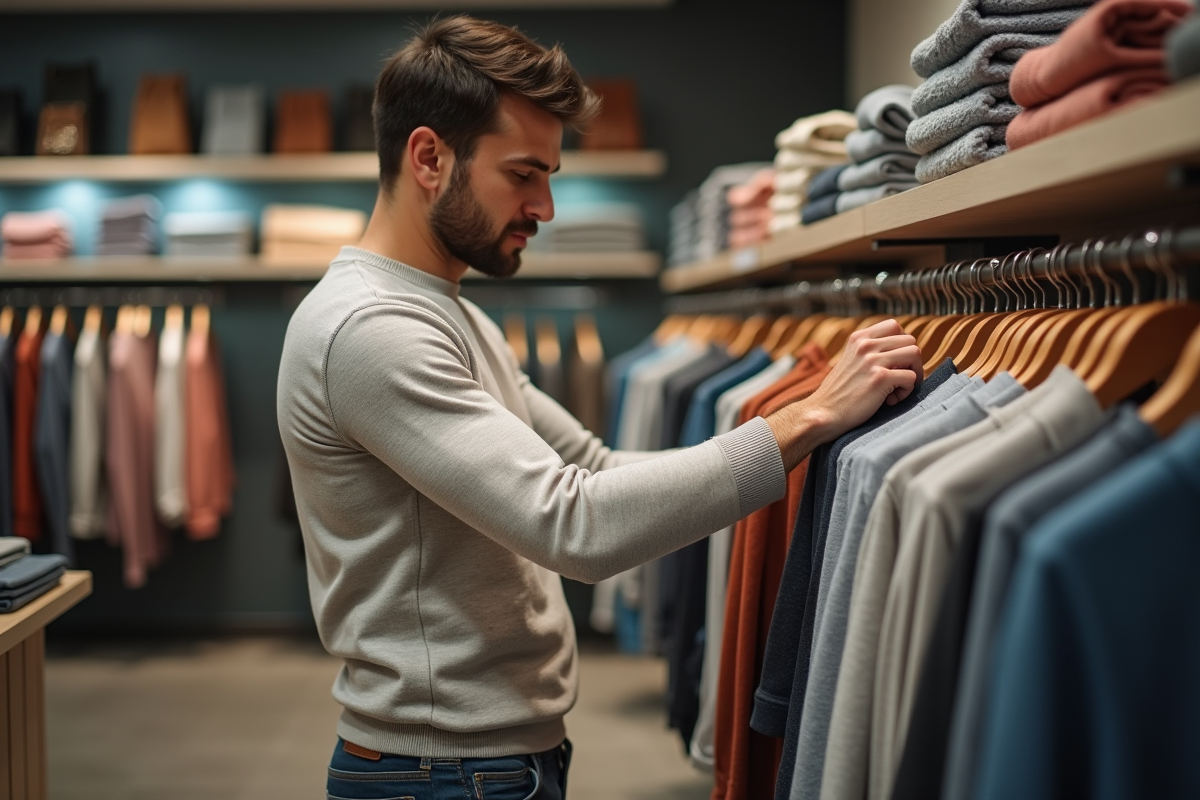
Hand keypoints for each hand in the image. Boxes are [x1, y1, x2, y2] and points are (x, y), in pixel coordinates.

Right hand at [765, 320, 922, 469]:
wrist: (823, 413)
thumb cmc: (840, 393)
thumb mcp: (851, 360)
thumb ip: (870, 351)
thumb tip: (903, 351)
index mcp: (858, 338)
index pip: (895, 326)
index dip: (902, 344)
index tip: (896, 362)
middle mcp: (865, 345)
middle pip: (910, 340)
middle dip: (911, 361)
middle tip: (899, 379)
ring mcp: (872, 360)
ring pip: (915, 353)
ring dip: (913, 373)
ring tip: (897, 388)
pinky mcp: (880, 378)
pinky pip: (911, 377)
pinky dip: (907, 391)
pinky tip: (890, 400)